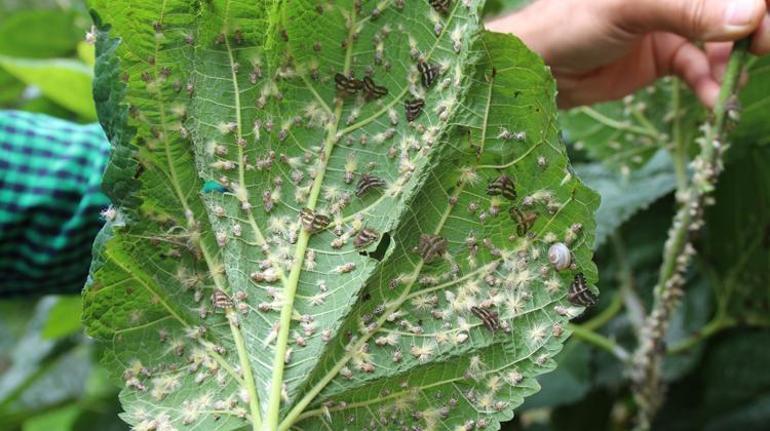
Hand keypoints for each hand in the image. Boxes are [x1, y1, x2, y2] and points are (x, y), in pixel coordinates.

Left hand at [486, 0, 769, 107]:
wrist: (534, 68)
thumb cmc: (568, 23)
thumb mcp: (628, 9)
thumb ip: (687, 9)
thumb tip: (751, 15)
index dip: (751, 5)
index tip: (761, 28)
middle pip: (728, 9)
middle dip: (750, 29)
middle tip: (761, 50)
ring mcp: (671, 25)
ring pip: (720, 39)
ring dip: (732, 62)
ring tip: (732, 86)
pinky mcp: (662, 58)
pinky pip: (699, 69)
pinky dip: (709, 84)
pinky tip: (714, 100)